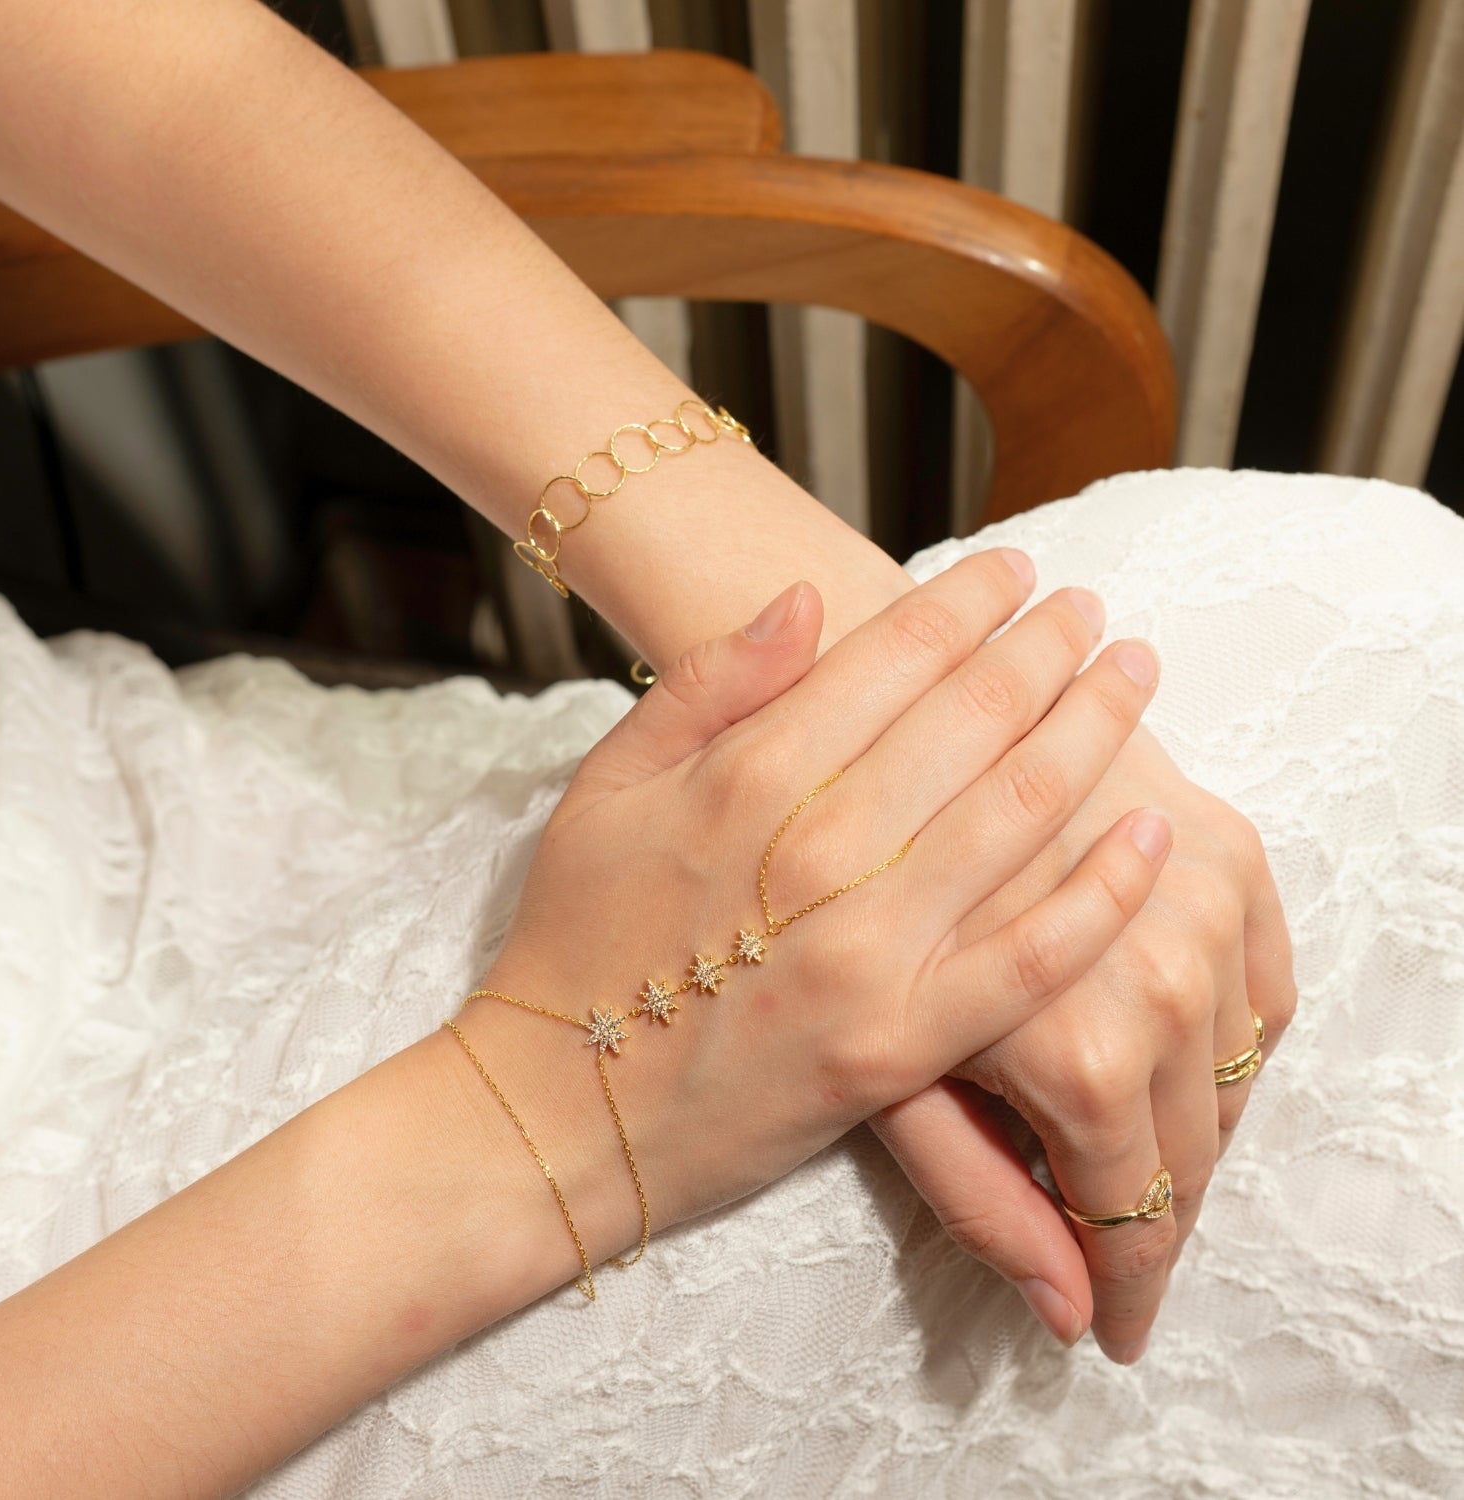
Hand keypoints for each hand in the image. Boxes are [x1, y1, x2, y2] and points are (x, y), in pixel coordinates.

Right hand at [460, 553, 1171, 1264]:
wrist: (559, 1110)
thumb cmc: (575, 939)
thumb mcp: (606, 785)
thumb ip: (708, 684)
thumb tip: (805, 596)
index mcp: (748, 774)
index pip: (891, 657)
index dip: (966, 602)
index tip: (1015, 568)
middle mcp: (822, 848)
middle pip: (974, 720)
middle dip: (1049, 648)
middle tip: (1093, 607)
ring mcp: (871, 949)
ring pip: (1019, 816)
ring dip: (1093, 733)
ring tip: (1134, 676)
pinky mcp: (904, 1043)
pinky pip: (1032, 958)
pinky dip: (1104, 893)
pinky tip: (1155, 833)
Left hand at [873, 718, 1297, 1360]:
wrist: (888, 731)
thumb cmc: (852, 895)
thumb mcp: (887, 1062)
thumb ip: (978, 1195)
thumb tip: (1064, 1311)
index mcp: (1085, 1051)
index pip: (1133, 1216)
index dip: (1128, 1286)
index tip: (1119, 1330)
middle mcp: (1169, 982)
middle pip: (1197, 1150)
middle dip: (1157, 1213)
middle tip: (1120, 1252)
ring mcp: (1208, 907)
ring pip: (1241, 1070)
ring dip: (1198, 1121)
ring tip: (1143, 1150)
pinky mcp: (1227, 847)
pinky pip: (1270, 981)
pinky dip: (1234, 1032)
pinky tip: (1179, 1048)